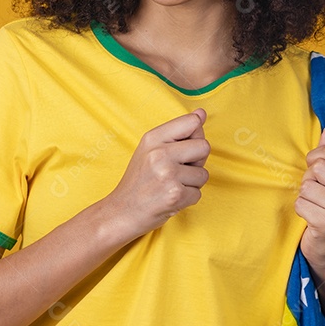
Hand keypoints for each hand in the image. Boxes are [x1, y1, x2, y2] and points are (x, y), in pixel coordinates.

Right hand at [102, 108, 210, 242]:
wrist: (121, 212)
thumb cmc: (139, 181)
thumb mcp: (150, 149)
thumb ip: (177, 132)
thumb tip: (202, 113)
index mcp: (153, 138)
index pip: (192, 122)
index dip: (195, 136)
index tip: (183, 148)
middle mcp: (160, 153)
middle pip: (204, 147)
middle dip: (197, 161)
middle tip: (177, 171)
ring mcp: (167, 174)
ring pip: (203, 174)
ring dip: (192, 183)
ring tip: (171, 185)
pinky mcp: (175, 194)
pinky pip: (198, 193)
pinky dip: (188, 199)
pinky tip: (170, 198)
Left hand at [296, 126, 324, 270]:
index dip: (315, 160)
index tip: (318, 173)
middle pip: (317, 167)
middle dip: (309, 179)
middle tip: (316, 194)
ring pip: (307, 186)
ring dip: (304, 196)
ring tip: (315, 206)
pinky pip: (300, 203)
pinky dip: (300, 210)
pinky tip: (310, 218)